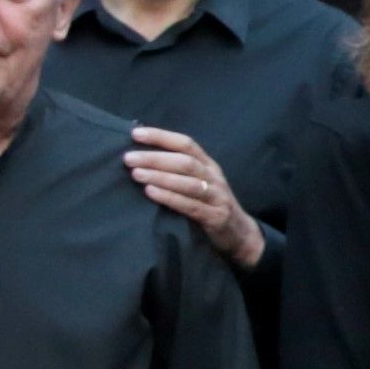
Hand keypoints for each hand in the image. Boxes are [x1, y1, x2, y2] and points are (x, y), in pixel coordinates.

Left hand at [120, 125, 265, 269]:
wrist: (240, 234)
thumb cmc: (210, 205)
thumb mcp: (200, 184)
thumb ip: (179, 172)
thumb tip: (142, 159)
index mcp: (209, 165)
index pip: (186, 144)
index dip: (162, 137)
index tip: (135, 134)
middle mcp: (214, 177)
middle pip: (185, 162)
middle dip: (155, 158)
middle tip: (128, 158)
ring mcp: (217, 197)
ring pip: (188, 182)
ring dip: (160, 176)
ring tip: (136, 174)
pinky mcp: (215, 217)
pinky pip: (190, 205)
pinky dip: (169, 197)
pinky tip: (151, 193)